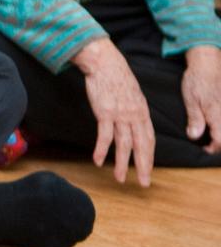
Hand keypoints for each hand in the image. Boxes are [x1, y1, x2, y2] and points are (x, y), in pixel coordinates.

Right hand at [73, 37, 154, 186]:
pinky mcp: (104, 113)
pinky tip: (98, 161)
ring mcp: (120, 115)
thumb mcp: (133, 94)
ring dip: (121, 163)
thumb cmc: (116, 77)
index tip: (148, 169)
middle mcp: (134, 115)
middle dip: (143, 166)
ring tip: (120, 178)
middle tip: (143, 183)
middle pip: (141, 145)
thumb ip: (134, 110)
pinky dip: (102, 150)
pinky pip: (104, 135)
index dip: (149, 156)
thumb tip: (134, 122)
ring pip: (124, 144)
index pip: (149, 139)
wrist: (104, 63)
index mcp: (142, 112)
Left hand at [182, 45, 220, 153]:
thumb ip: (195, 118)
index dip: (213, 148)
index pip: (220, 140)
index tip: (205, 148)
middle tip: (209, 143)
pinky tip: (217, 124)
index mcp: (216, 113)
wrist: (208, 63)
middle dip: (220, 143)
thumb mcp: (190, 99)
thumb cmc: (197, 80)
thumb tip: (194, 137)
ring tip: (214, 134)